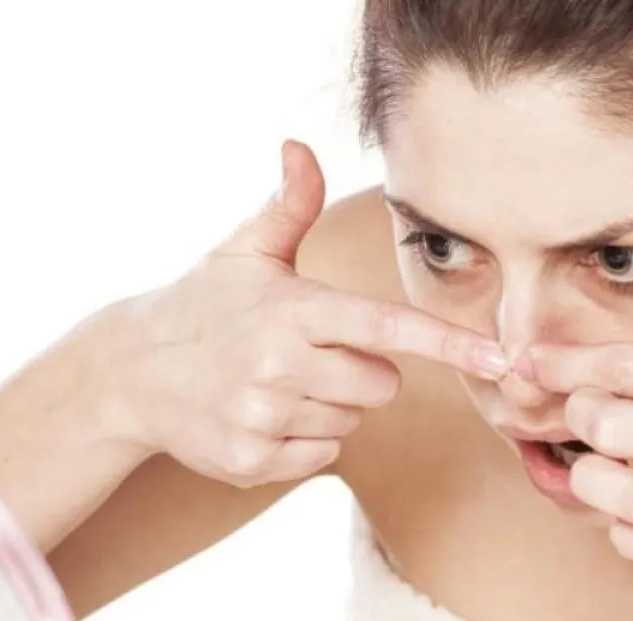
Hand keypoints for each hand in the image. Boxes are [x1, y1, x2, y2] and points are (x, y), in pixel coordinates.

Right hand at [103, 140, 507, 486]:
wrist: (131, 373)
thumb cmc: (203, 305)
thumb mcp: (243, 251)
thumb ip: (288, 205)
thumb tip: (299, 145)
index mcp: (292, 311)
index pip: (387, 328)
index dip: (449, 343)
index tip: (501, 358)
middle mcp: (280, 367)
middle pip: (382, 386)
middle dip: (361, 372)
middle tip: (310, 354)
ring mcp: (264, 419)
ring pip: (350, 424)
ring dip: (328, 407)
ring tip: (275, 383)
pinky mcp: (252, 462)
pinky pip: (320, 458)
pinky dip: (302, 441)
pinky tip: (263, 415)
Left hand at [518, 335, 632, 568]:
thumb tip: (589, 370)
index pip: (623, 369)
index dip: (562, 365)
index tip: (525, 361)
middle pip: (611, 430)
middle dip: (579, 416)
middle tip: (584, 412)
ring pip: (626, 499)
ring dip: (594, 480)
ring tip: (600, 465)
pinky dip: (625, 532)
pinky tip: (629, 510)